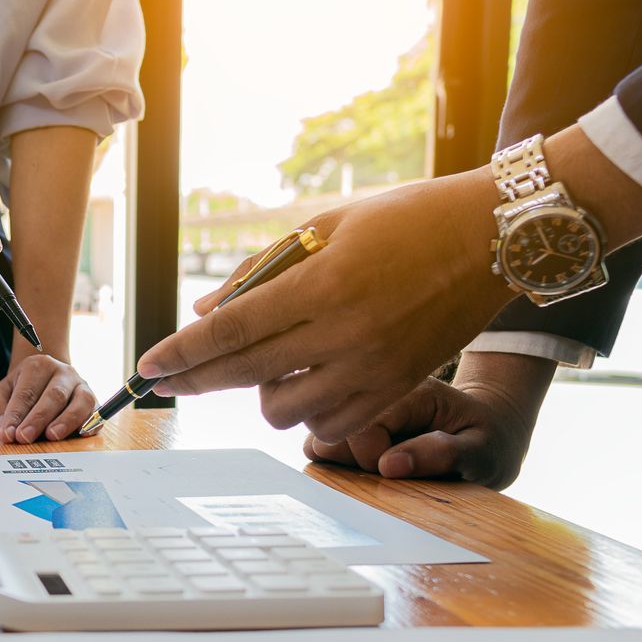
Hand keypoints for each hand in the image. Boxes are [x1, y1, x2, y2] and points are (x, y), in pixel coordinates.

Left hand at [0, 354, 96, 442]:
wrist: (45, 380)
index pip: (26, 392)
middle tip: (24, 437)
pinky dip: (91, 423)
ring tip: (52, 436)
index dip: (16, 414)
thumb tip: (4, 428)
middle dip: (38, 419)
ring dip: (67, 420)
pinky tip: (82, 434)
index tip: (8, 434)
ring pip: (80, 402)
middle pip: (53, 396)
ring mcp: (81, 386)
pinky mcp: (93, 401)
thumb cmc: (20, 390)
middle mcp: (63, 372)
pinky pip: (96, 412)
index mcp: (38, 366)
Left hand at [136, 169, 512, 441]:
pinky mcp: (396, 388)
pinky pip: (329, 422)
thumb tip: (206, 312)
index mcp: (321, 284)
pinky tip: (306, 381)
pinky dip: (306, 409)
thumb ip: (261, 271)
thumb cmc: (406, 219)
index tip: (147, 367)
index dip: (182, 352)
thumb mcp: (326, 226)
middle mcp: (344, 332)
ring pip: (282, 409)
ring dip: (260, 392)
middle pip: (243, 375)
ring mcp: (372, 368)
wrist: (495, 237)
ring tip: (268, 364)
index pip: (231, 331)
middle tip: (164, 384)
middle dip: (193, 381)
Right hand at [302, 375, 538, 490]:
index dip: (370, 458)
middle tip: (386, 473)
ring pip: (317, 438)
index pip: (362, 424)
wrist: (489, 428)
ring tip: (376, 470)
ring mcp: (360, 410)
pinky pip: (319, 447)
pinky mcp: (350, 427)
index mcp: (411, 392)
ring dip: (340, 464)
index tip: (396, 473)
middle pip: (329, 428)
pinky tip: (363, 469)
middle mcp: (377, 395)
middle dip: (350, 462)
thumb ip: (442, 454)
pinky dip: (334, 465)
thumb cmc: (488, 440)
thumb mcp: (482, 450)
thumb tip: (388, 466)